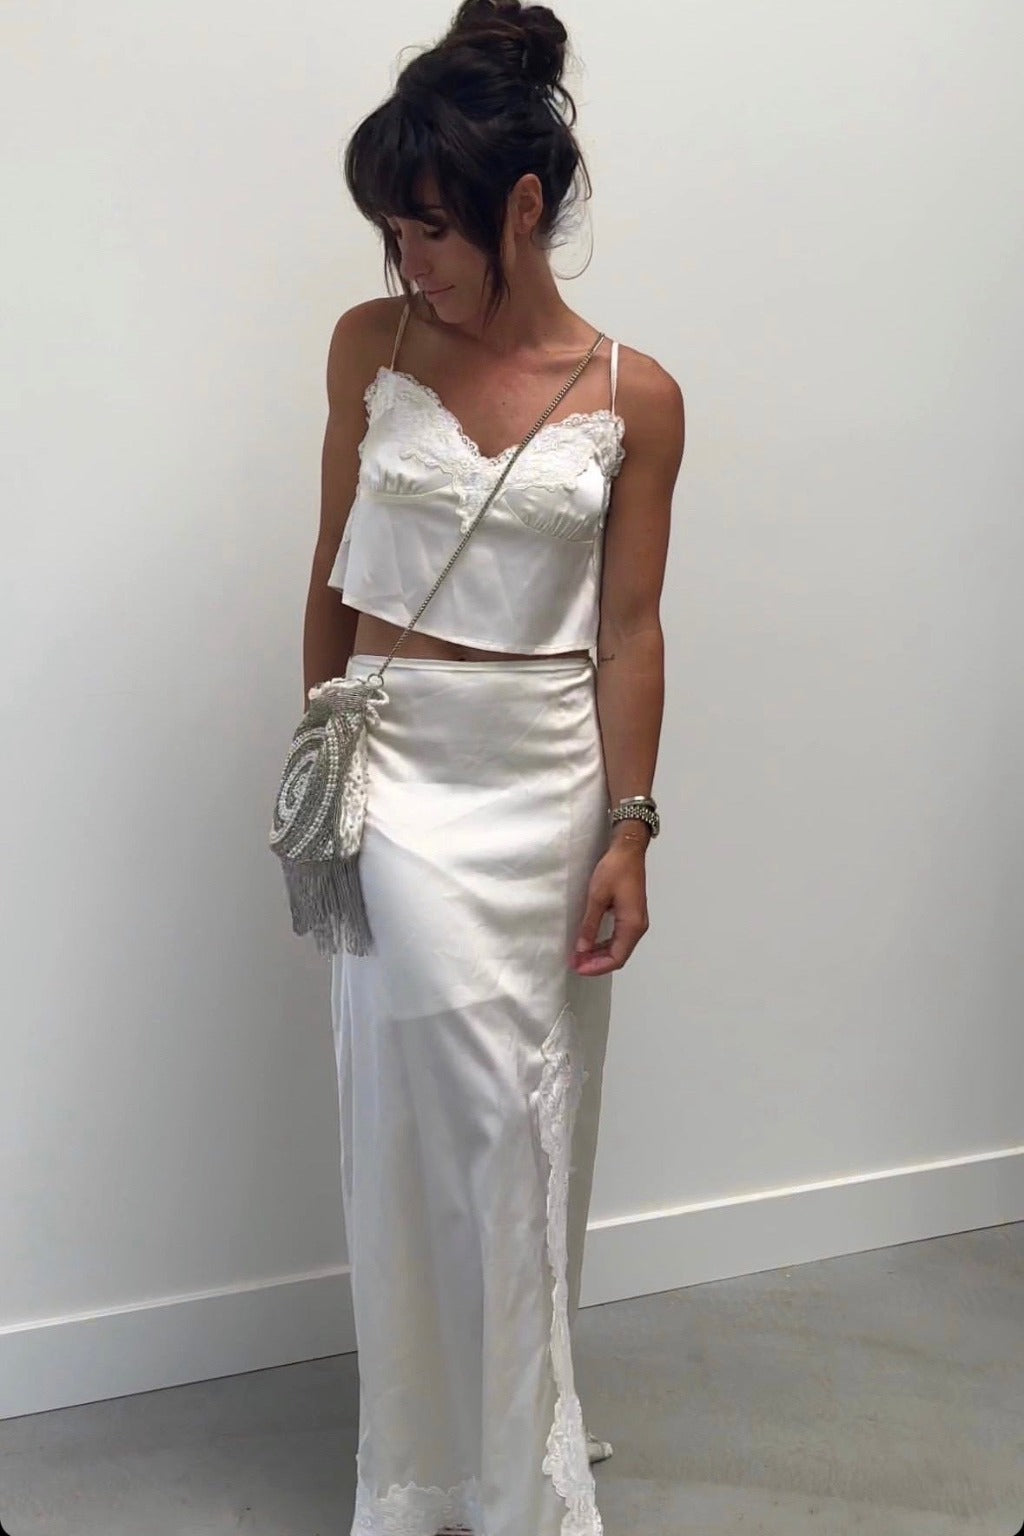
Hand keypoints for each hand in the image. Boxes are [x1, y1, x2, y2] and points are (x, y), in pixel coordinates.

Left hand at [569, 833, 649, 974]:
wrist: (629, 849)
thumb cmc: (614, 870)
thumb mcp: (597, 896)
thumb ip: (590, 925)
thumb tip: (582, 949)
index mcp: (632, 925)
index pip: (616, 958)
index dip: (596, 967)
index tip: (577, 967)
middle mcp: (638, 927)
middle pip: (619, 956)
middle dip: (596, 963)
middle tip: (574, 964)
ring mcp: (636, 921)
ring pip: (619, 948)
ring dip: (600, 955)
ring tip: (579, 957)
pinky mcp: (631, 915)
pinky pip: (619, 938)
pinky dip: (605, 944)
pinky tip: (590, 944)